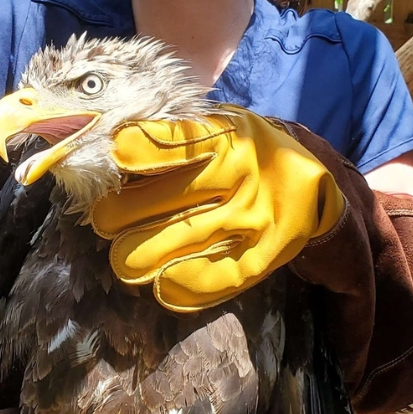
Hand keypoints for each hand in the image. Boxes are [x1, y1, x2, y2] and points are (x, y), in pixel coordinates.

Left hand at [89, 106, 344, 311]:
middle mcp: (240, 174)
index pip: (173, 141)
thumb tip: (111, 144)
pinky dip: (184, 286)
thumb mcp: (219, 125)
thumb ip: (175, 134)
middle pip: (165, 199)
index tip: (111, 160)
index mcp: (225, 136)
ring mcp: (254, 215)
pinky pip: (220, 277)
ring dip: (139, 255)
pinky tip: (162, 288)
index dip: (135, 152)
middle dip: (120, 214)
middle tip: (104, 221)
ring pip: (183, 240)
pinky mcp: (267, 253)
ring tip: (122, 258)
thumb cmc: (242, 149)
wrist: (309, 180)